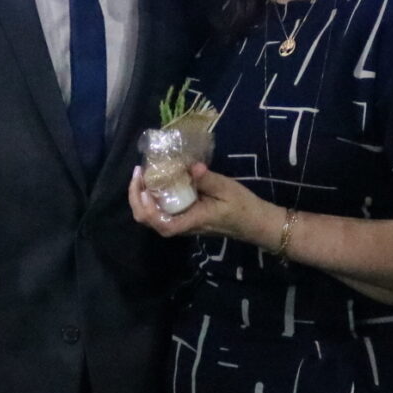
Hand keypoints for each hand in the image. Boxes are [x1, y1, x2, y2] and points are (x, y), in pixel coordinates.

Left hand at [128, 163, 273, 245]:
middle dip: (137, 199)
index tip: (145, 188)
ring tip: (143, 175)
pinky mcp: (185, 217)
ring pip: (153, 217)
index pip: (163, 224)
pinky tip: (156, 181)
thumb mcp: (227, 189)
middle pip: (150, 222)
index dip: (148, 209)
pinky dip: (152, 198)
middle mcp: (184, 225)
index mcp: (193, 220)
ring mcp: (184, 222)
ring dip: (142, 198)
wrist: (254, 223)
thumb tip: (191, 167)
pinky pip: (162, 211)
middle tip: (138, 173)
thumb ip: (207, 180)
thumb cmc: (243, 207)